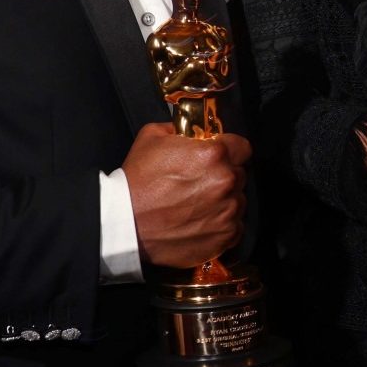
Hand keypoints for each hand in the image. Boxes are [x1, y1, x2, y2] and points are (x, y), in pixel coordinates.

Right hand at [126, 123, 250, 267]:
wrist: (124, 224)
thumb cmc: (136, 182)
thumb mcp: (152, 137)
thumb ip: (180, 129)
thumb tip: (190, 130)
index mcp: (214, 154)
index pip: (242, 147)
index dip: (231, 150)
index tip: (220, 156)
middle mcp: (226, 182)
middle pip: (240, 174)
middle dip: (224, 176)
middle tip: (200, 182)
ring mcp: (228, 212)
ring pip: (238, 201)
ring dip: (224, 201)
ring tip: (196, 204)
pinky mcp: (224, 237)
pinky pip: (234, 227)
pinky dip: (221, 225)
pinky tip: (199, 221)